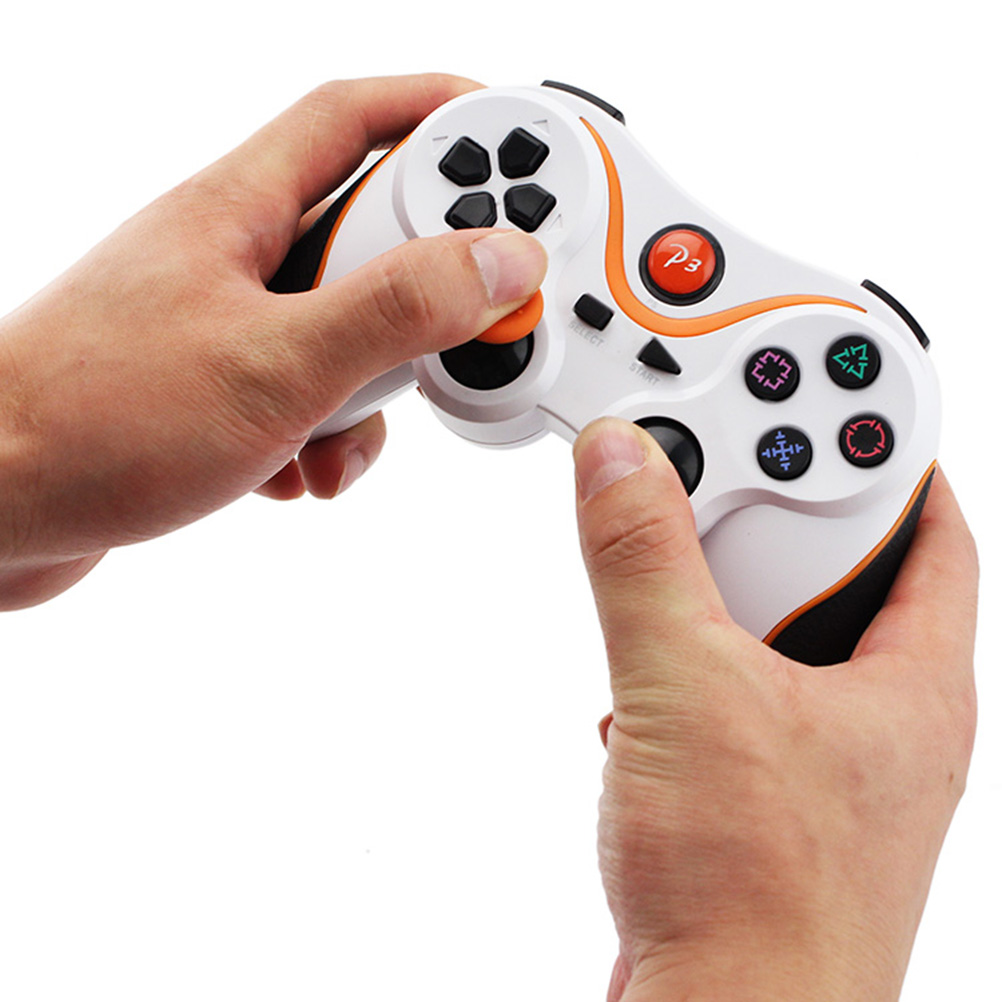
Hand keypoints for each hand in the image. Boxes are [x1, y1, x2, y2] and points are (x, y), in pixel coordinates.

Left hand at [0, 74, 546, 608]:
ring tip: (339, 438)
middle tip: (458, 329)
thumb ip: (394, 310)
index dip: (442, 114)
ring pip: (343, 330)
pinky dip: (324, 434)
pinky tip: (296, 470)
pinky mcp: (218, 389)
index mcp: (240, 211)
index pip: (357, 118)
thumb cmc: (94, 420)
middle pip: (367, 234)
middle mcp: (235, 255)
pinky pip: (306, 392)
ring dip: (369, 391)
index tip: (516, 138)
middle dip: (422, 290)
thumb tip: (496, 263)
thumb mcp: (275, 364)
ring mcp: (226, 324)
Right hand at [572, 418, 976, 1001]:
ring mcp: (825, 759)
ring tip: (673, 566)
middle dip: (785, 516)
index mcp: (912, 684)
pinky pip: (739, 691)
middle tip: (728, 465)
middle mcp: (882, 718)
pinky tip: (646, 675)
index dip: (894, 453)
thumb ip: (645, 564)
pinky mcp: (767, 791)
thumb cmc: (754, 899)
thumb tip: (623, 463)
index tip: (840, 397)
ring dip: (724, 596)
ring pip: (782, 636)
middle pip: (851, 573)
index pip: (936, 530)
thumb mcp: (686, 689)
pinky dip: (694, 661)